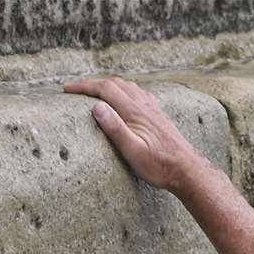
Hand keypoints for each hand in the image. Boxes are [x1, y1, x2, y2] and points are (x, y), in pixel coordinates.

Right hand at [63, 77, 204, 191]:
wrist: (186, 169)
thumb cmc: (159, 165)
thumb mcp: (133, 151)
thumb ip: (115, 128)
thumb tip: (96, 106)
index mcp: (135, 111)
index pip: (105, 89)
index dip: (84, 86)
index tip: (67, 88)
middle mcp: (144, 105)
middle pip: (116, 84)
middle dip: (94, 83)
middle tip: (76, 89)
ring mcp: (153, 108)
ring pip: (128, 87)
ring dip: (109, 85)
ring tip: (96, 91)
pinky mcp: (159, 115)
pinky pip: (139, 94)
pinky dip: (125, 90)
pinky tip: (126, 98)